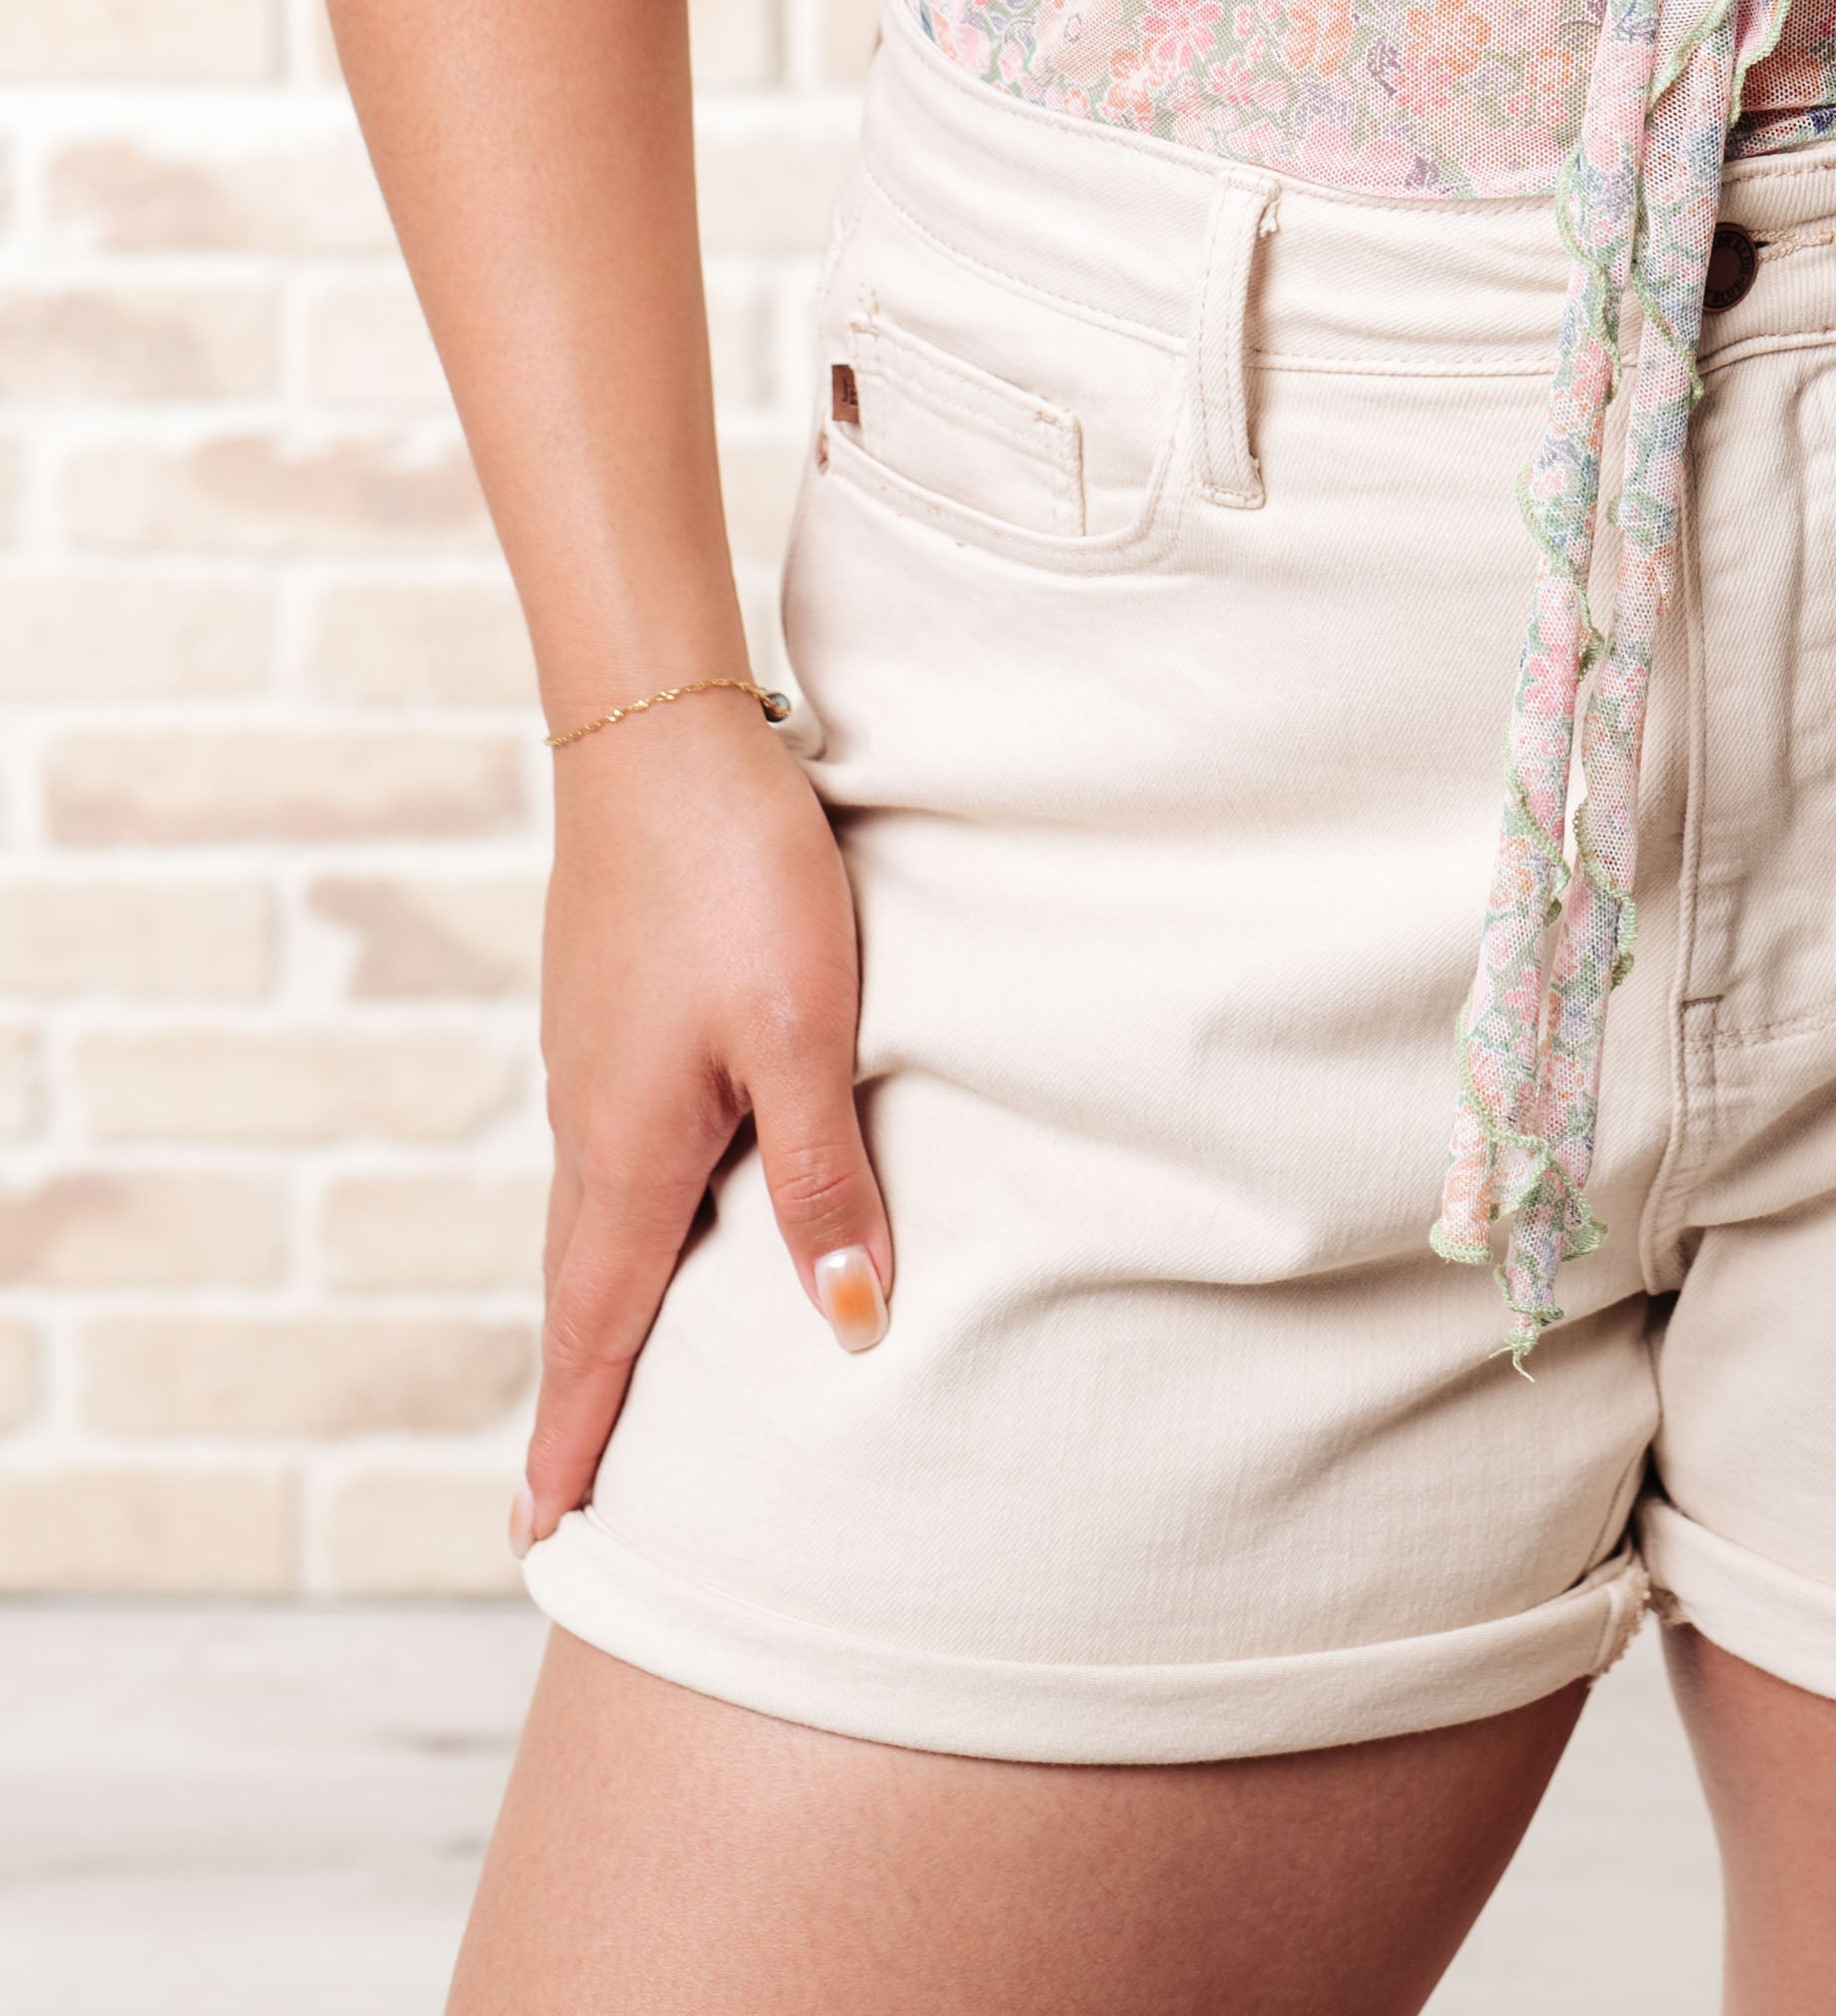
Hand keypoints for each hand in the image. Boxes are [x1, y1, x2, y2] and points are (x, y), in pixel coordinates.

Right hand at [513, 695, 889, 1551]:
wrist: (657, 730)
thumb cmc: (737, 877)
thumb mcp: (806, 1033)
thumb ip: (822, 1181)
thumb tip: (852, 1330)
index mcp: (629, 1150)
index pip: (593, 1331)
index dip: (576, 1440)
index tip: (545, 1543)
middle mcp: (590, 1120)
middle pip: (577, 1288)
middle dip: (574, 1393)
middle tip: (557, 1496)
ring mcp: (589, 1059)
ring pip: (589, 1213)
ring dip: (591, 1303)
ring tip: (603, 1372)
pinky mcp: (606, 1005)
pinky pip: (605, 1147)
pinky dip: (612, 1215)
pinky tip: (645, 1202)